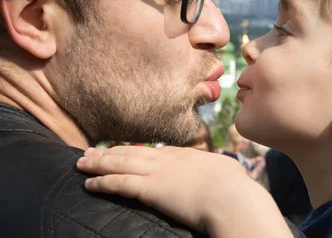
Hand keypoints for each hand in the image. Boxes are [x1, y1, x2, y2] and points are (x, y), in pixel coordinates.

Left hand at [77, 146, 292, 237]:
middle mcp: (169, 158)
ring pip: (121, 163)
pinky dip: (102, 182)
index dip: (135, 148)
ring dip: (99, 163)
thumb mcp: (228, 170)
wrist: (231, 198)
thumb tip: (221, 167)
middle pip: (132, 151)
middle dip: (109, 151)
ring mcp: (158, 172)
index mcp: (187, 154)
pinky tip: (88, 183)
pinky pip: (120, 183)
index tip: (122, 148)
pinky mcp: (150, 189)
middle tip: (90, 151)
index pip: (154, 149)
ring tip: (81, 162)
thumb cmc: (235, 187)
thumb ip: (218, 167)